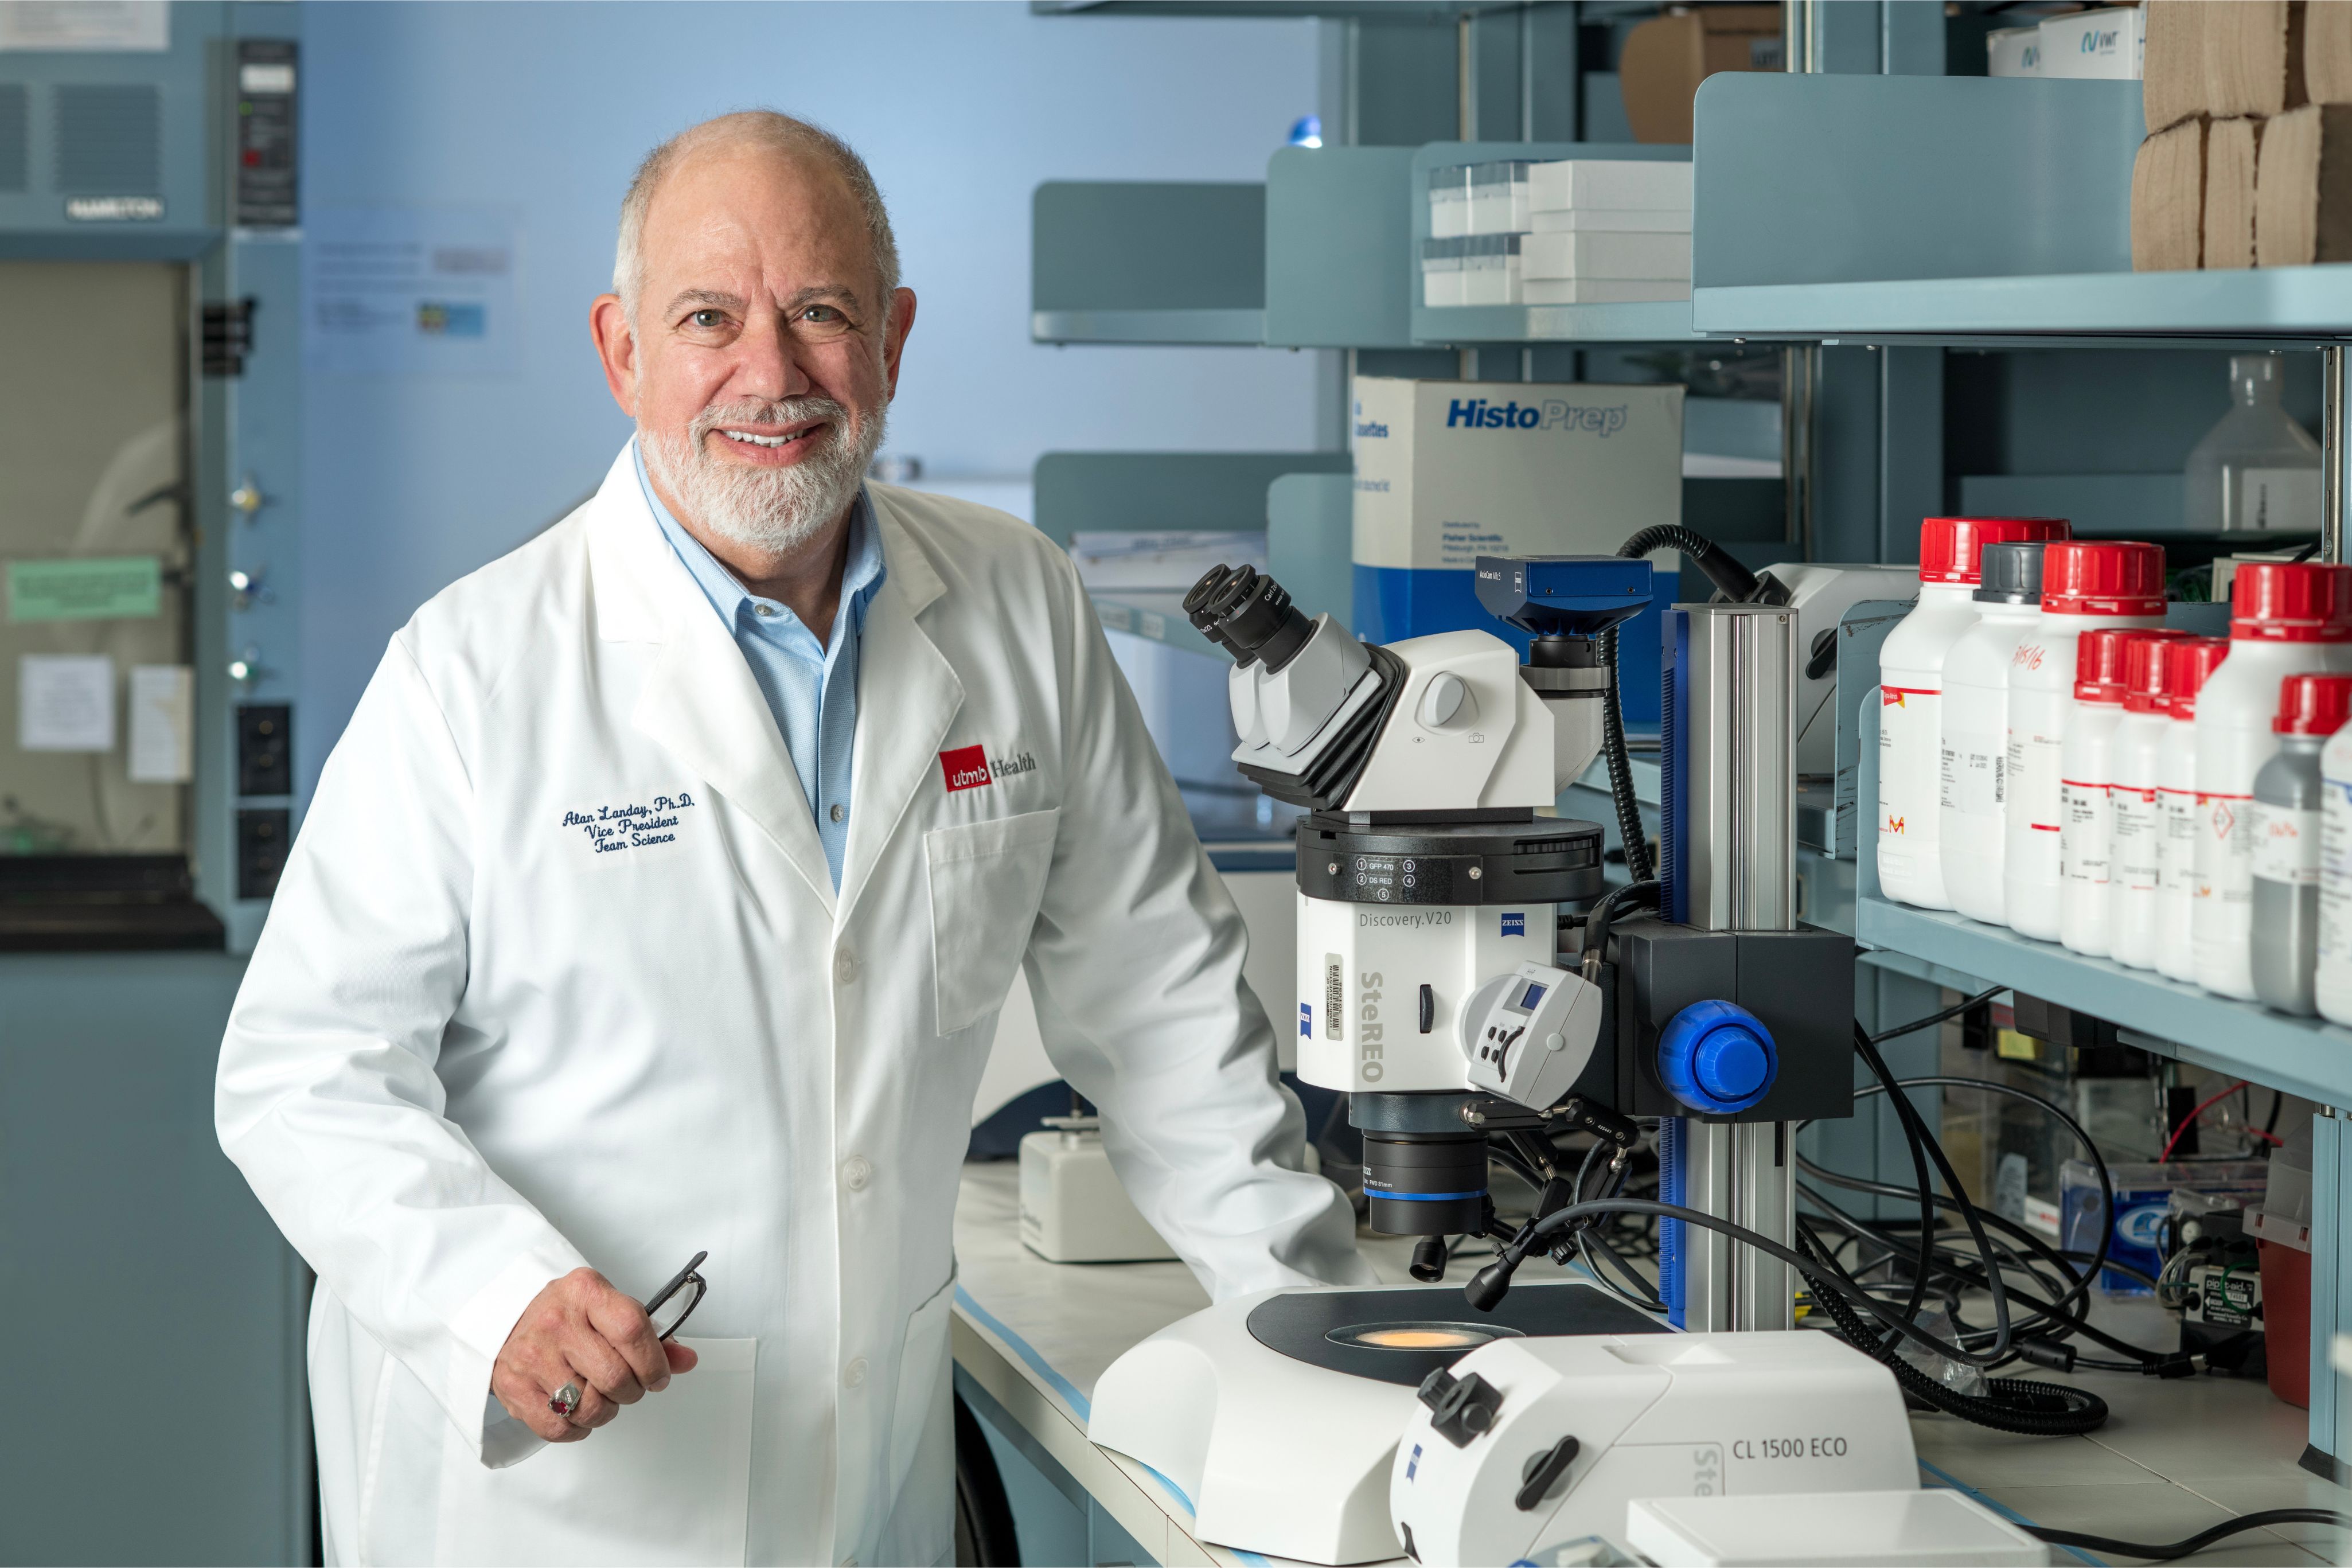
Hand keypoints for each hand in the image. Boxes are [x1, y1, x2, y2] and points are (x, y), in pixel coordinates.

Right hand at [491, 1267, 699, 1442]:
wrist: (510, 1318)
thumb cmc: (568, 1314)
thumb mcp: (610, 1308)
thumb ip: (651, 1335)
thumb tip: (685, 1360)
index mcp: (586, 1293)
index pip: (632, 1330)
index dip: (654, 1362)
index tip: (658, 1376)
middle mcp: (557, 1322)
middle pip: (614, 1376)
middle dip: (632, 1391)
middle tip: (630, 1387)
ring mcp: (532, 1356)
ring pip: (589, 1408)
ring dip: (606, 1411)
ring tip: (602, 1396)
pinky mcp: (514, 1387)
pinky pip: (559, 1428)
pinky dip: (578, 1428)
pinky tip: (579, 1410)